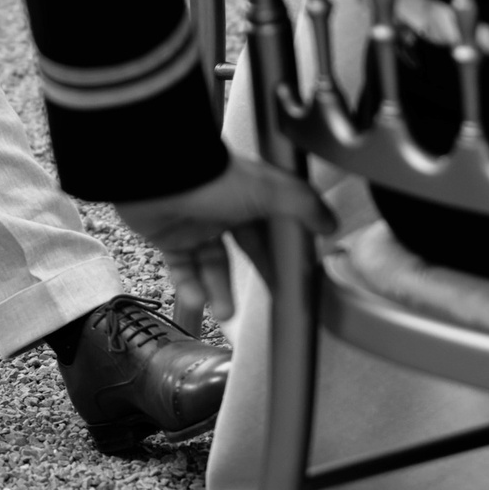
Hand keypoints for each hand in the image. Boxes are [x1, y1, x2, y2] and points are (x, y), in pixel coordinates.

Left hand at [113, 156, 335, 326]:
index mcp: (249, 195)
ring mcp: (194, 223)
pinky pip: (182, 268)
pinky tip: (198, 300)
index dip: (282, 253)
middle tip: (268, 302)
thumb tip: (330, 223)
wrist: (157, 177)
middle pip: (245, 250)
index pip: (272, 229)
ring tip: (226, 312)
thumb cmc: (212, 177)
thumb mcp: (270, 190)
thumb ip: (304, 204)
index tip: (293, 276)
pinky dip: (189, 285)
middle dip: (255, 277)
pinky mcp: (168, 236)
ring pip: (211, 264)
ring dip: (218, 290)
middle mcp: (223, 208)